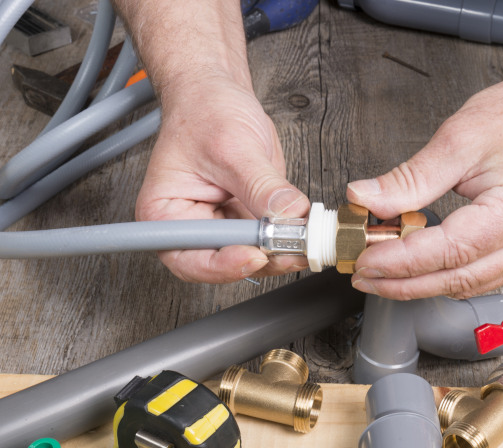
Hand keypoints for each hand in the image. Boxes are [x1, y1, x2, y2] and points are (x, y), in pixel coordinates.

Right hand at [136, 77, 309, 282]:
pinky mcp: (248, 218)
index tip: (255, 255)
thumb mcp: (232, 146)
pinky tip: (305, 231)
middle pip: (223, 262)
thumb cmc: (204, 112)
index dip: (222, 264)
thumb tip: (286, 214)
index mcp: (164, 213)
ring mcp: (222, 224)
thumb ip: (260, 185)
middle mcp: (190, 226)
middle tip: (291, 249)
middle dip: (260, 259)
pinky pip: (269, 239)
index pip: (188, 258)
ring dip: (281, 252)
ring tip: (304, 240)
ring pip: (252, 255)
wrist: (217, 93)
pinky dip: (289, 238)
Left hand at [347, 66, 502, 299]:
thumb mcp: (459, 138)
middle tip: (362, 273)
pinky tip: (416, 265)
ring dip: (421, 282)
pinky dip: (444, 274)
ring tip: (381, 270)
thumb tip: (366, 200)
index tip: (364, 259)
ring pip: (468, 285)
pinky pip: (481, 276)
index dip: (402, 261)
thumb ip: (409, 178)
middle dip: (403, 282)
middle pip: (459, 279)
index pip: (451, 251)